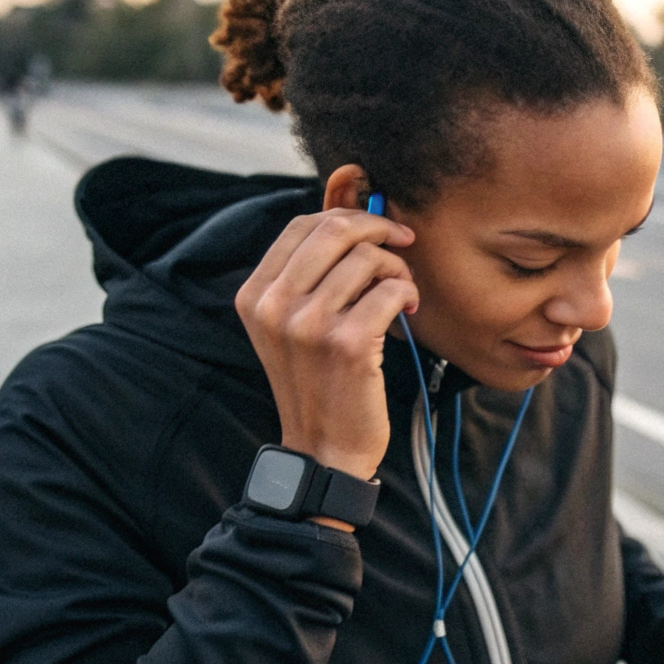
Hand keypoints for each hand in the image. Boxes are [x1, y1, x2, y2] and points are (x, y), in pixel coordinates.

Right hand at [236, 207, 418, 490]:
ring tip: (402, 292)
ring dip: (397, 268)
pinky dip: (407, 292)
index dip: (347, 216)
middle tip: (402, 242)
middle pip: (334, 230)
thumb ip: (309, 275)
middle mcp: (274, 306)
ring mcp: (308, 325)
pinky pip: (390, 290)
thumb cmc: (317, 382)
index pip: (301, 225)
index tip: (376, 229)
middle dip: (378, 227)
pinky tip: (408, 310)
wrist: (324, 448)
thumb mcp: (292, 326)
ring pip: (368, 258)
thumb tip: (353, 219)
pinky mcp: (347, 344)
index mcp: (255, 295)